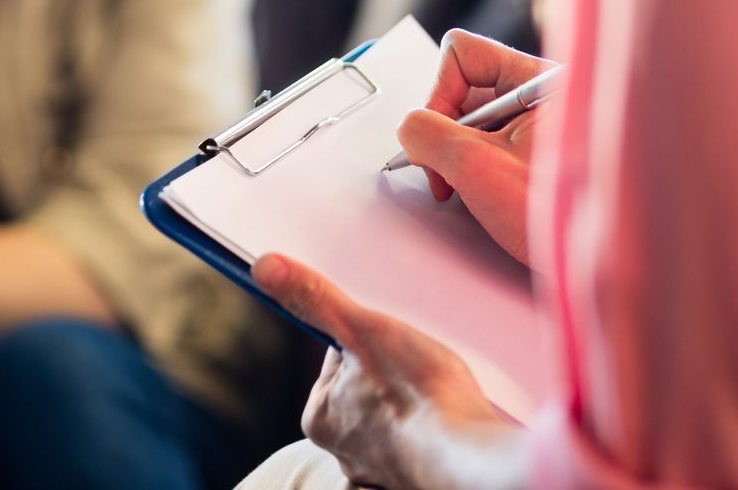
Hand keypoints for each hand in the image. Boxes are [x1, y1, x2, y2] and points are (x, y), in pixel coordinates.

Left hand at [253, 255, 526, 489]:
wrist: (472, 459)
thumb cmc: (420, 397)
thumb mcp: (361, 330)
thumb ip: (315, 298)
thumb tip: (264, 267)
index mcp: (321, 416)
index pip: (339, 358)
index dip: (370, 339)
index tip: (393, 342)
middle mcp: (343, 450)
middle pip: (367, 387)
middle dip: (392, 372)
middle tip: (418, 369)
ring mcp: (382, 468)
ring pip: (395, 416)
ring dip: (414, 404)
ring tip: (434, 398)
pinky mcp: (416, 477)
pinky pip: (418, 442)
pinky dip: (430, 431)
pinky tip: (444, 423)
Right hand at [396, 31, 554, 265]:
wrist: (606, 270)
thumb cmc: (565, 220)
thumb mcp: (477, 168)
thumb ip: (427, 135)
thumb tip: (411, 129)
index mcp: (541, 81)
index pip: (463, 54)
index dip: (438, 95)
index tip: (437, 140)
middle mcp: (546, 95)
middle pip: (466, 89)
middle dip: (445, 133)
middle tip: (446, 176)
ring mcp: (545, 126)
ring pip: (475, 121)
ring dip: (459, 157)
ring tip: (472, 192)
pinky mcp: (541, 155)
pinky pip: (492, 145)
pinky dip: (477, 170)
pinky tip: (486, 198)